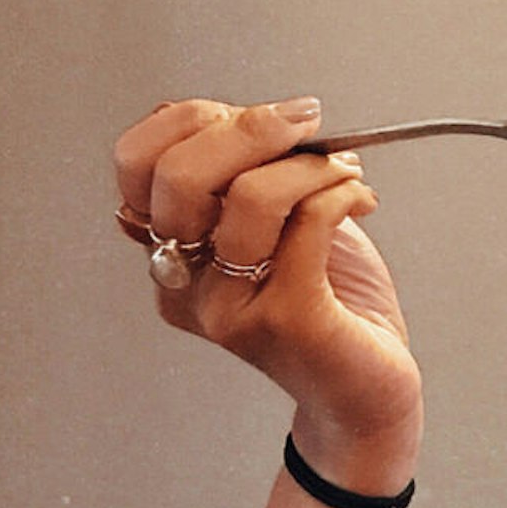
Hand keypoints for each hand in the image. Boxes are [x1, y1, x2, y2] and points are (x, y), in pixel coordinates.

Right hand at [113, 97, 422, 486]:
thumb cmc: (329, 305)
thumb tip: (247, 116)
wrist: (370, 391)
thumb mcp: (275, 221)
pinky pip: (307, 222)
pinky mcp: (287, 320)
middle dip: (248, 129)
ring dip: (307, 164)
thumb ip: (242, 172)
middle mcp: (187, 286)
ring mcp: (232, 308)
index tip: (253, 116)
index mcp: (169, 253)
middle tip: (304, 124)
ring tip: (344, 172)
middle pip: (178, 175)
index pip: (136, 163)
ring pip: (246, 196)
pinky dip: (341, 192)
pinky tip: (360, 199)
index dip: (192, 120)